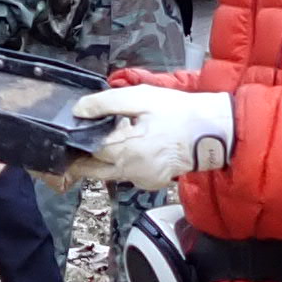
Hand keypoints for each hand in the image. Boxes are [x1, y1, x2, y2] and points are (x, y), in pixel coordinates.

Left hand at [65, 83, 232, 188]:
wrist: (212, 131)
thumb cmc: (178, 112)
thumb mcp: (140, 98)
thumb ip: (105, 103)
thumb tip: (78, 110)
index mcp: (126, 150)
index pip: (87, 152)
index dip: (77, 142)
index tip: (69, 134)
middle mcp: (131, 172)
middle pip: (94, 169)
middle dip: (84, 157)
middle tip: (79, 142)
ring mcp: (142, 180)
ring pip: (111, 172)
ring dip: (106, 158)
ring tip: (111, 138)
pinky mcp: (152, 184)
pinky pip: (129, 175)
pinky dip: (125, 163)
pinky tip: (133, 146)